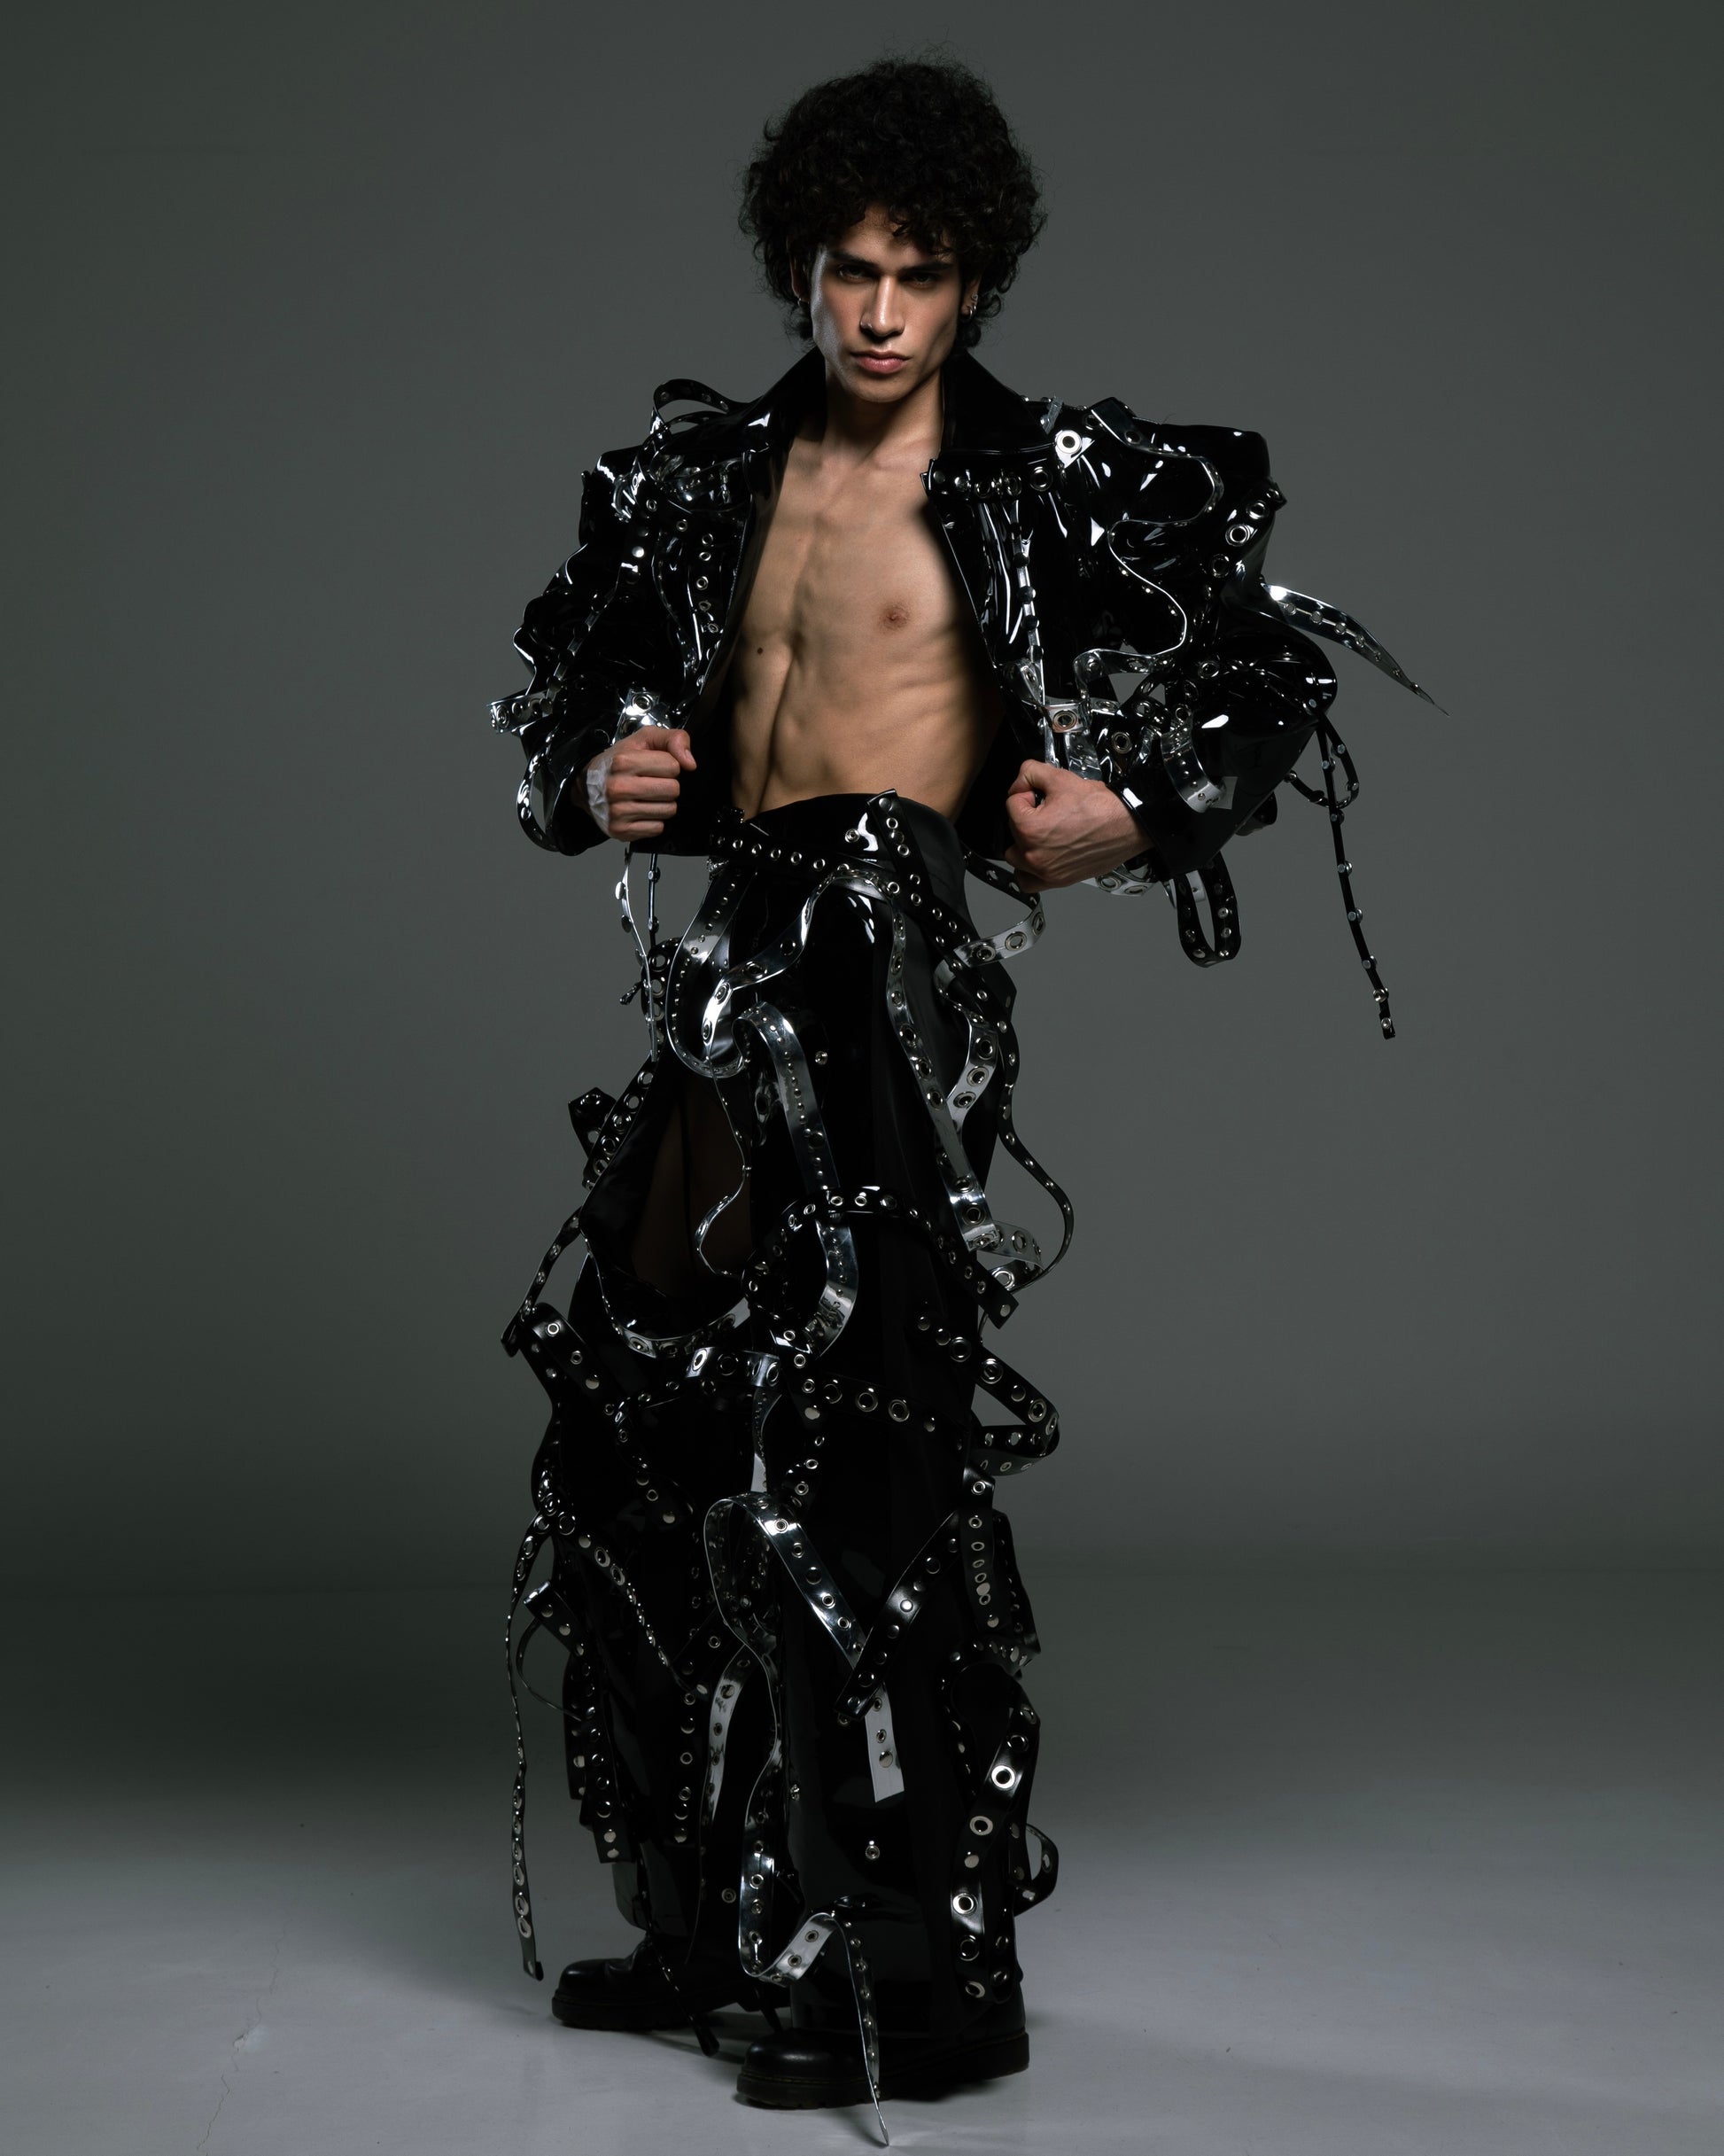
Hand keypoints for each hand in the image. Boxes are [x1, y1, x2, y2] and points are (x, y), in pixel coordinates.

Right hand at [581, 724, 695, 840]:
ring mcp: (617, 811)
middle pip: (673, 790)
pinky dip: (653, 820)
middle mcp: (618, 787)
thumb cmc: (619, 761)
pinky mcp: (620, 830)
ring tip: (646, 796)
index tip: (654, 767)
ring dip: (663, 803)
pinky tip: (640, 810)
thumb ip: (673, 739)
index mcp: (623, 762)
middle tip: (652, 782)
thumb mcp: (644, 740)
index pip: (673, 766)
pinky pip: (657, 828)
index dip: (668, 765)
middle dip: (668, 785)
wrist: (587, 786)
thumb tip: (691, 764)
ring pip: (668, 810)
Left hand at [1004, 761, 1148, 892]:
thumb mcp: (1060, 777)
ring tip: (1040, 833)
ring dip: (1022, 844)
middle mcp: (1034, 856)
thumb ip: (1030, 772)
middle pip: (1012, 831)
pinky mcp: (1059, 880)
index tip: (1040, 794)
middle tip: (1047, 810)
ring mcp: (1046, 871)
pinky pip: (1029, 882)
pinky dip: (1029, 872)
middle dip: (1026, 817)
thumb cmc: (1101, 807)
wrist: (1128, 825)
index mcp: (1030, 829)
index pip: (1011, 804)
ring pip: (1016, 859)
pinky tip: (1039, 857)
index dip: (1026, 793)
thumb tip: (1020, 780)